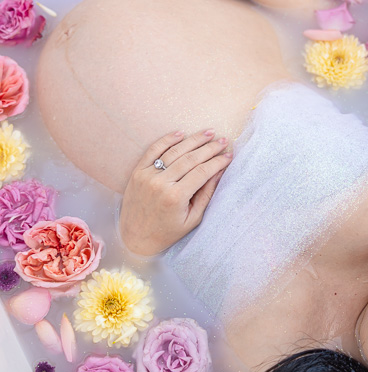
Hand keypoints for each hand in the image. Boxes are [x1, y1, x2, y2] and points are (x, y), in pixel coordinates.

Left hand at [119, 129, 231, 255]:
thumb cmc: (167, 232)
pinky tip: (181, 133)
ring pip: (174, 151)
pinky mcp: (137, 172)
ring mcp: (147, 176)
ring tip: (208, 133)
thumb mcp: (192, 219)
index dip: (218, 162)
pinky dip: (168, 140)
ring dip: (193, 140)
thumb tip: (219, 172)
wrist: (135, 238)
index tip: (229, 155)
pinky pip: (153, 150)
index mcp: (175, 197)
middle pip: (190, 159)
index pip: (202, 172)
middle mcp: (160, 184)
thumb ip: (206, 195)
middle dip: (210, 148)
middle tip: (223, 140)